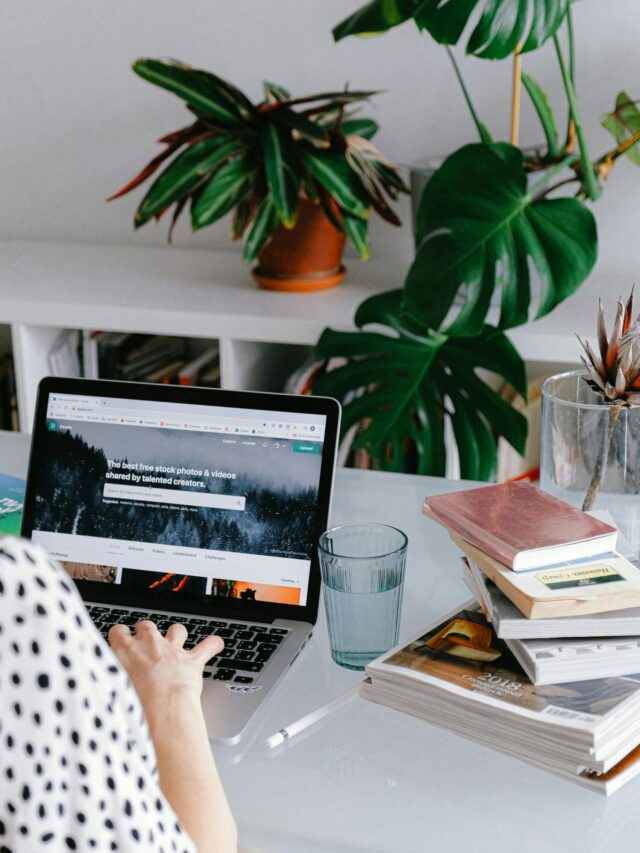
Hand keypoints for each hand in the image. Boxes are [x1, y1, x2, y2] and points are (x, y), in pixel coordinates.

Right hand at [108, 621, 222, 731]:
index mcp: (125, 650)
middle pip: (147, 626)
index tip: (120, 643)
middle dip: (146, 633)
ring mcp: (173, 650)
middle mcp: (150, 644)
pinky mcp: (192, 660)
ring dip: (176, 635)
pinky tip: (215, 644)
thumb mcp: (108, 692)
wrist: (162, 709)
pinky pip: (208, 645)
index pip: (118, 631)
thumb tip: (97, 688)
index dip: (120, 637)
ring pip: (176, 630)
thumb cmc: (133, 704)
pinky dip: (212, 645)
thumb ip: (106, 682)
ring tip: (175, 644)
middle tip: (145, 647)